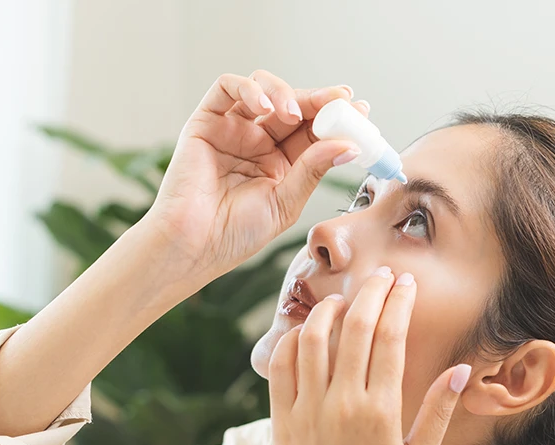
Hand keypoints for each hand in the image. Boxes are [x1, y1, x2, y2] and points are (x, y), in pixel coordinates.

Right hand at [145, 70, 368, 287]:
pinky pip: (227, 89)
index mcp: (282, 163)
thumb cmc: (236, 234)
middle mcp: (259, 142)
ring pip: (264, 89)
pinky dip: (249, 89)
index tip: (361, 111)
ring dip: (286, 93)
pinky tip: (265, 108)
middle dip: (319, 100)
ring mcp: (233, 129)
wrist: (193, 247)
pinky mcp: (206, 121)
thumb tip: (349, 145)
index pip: (314, 130)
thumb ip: (312, 170)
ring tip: (295, 113)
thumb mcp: (286, 203)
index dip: (337, 118)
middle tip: (339, 100)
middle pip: (294, 105)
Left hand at [268, 267, 473, 444]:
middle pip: (354, 327)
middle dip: (371, 292)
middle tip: (382, 275)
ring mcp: (307, 411)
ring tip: (345, 298)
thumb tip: (461, 370)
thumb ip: (439, 413)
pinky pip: (282, 366)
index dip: (398, 302)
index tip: (405, 282)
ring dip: (330, 309)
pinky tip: (309, 331)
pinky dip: (293, 340)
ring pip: (313, 339)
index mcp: (380, 413)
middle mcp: (342, 405)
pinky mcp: (282, 420)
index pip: (389, 338)